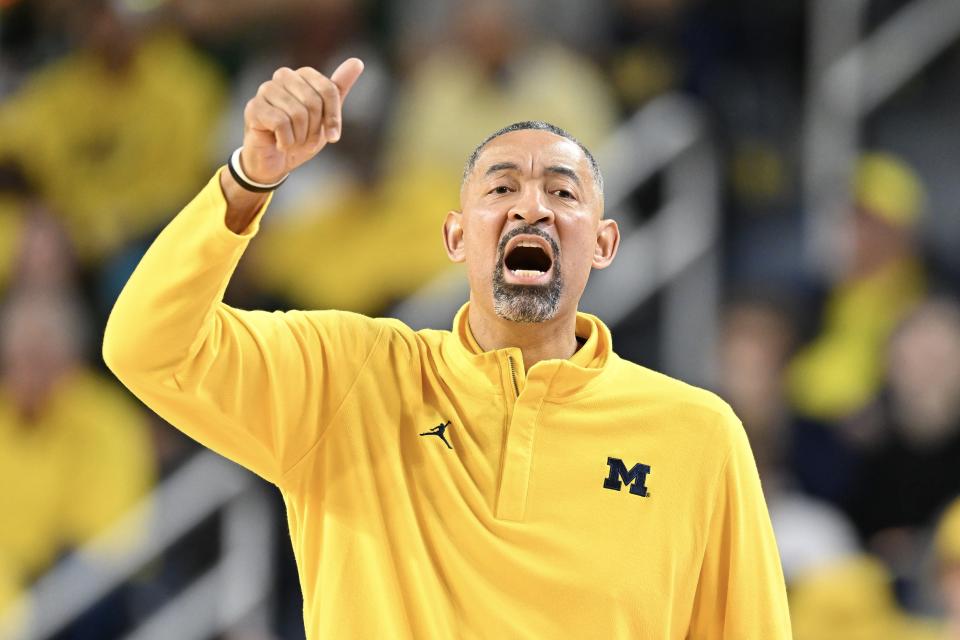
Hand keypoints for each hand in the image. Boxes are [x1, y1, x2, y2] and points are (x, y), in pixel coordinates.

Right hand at [239, 58, 364, 183]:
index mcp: (302, 75)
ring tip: (293, 143)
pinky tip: (280, 144)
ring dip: (300, 138)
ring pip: (297, 113)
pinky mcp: (254, 108)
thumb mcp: (325, 116)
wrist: (275, 161)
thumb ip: (338, 89)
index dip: (333, 117)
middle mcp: (282, 76)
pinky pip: (281, 123)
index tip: (333, 136)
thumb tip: (357, 61)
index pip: (328, 90)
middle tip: (307, 142)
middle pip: (313, 102)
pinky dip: (286, 142)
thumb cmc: (300, 136)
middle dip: (315, 130)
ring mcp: (265, 90)